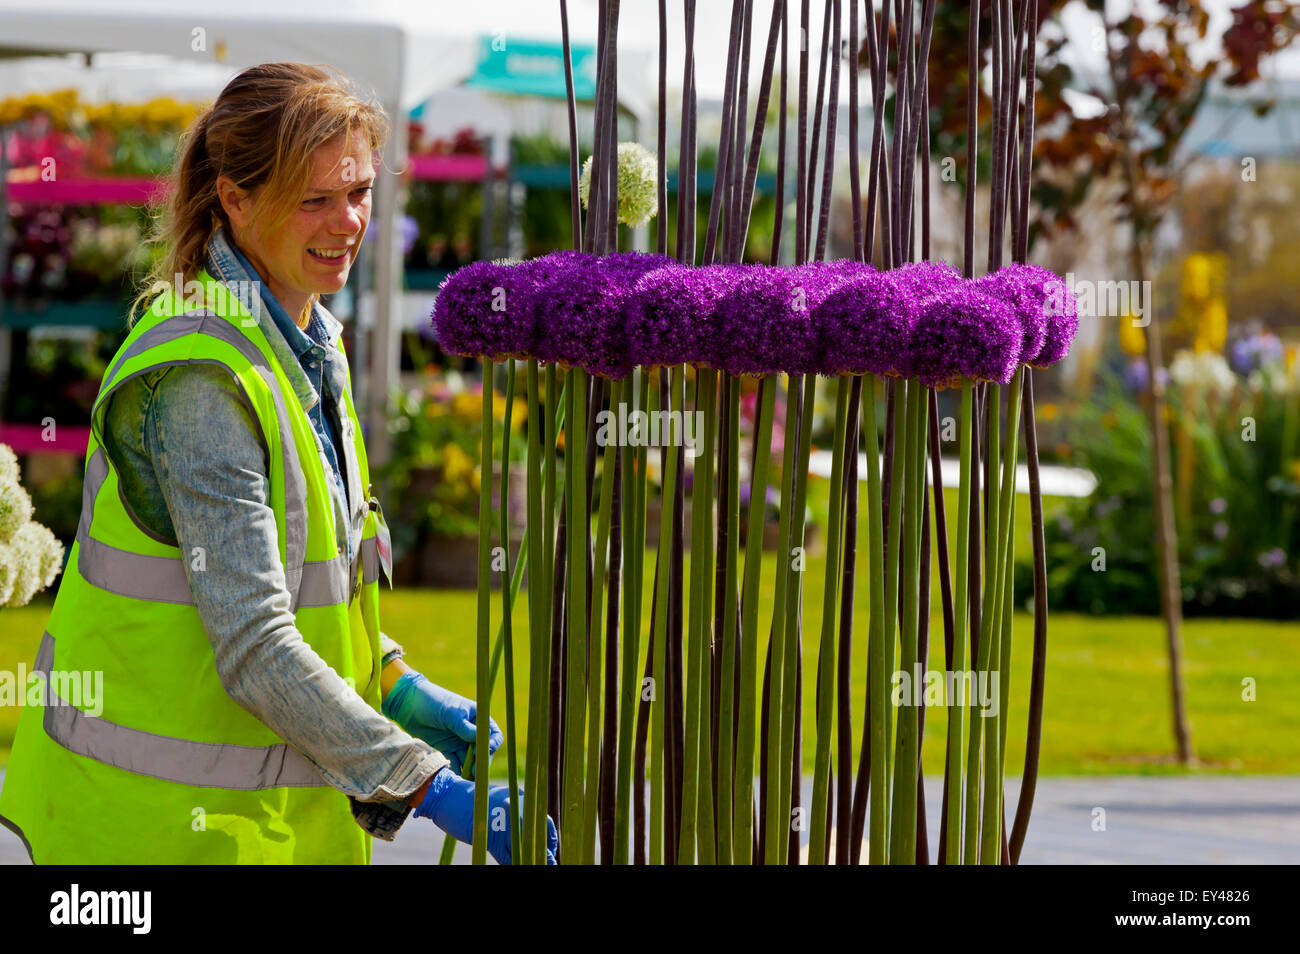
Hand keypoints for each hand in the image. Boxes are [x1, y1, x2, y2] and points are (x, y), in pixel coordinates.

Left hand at [382, 671, 502, 774]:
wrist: (409, 704)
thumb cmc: (435, 702)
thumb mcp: (452, 714)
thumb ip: (466, 728)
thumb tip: (482, 743)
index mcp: (478, 719)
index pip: (493, 736)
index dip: (491, 746)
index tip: (481, 754)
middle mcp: (471, 732)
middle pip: (482, 752)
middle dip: (480, 763)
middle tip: (474, 773)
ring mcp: (459, 741)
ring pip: (469, 760)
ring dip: (468, 770)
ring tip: (464, 780)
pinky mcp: (446, 749)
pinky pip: (454, 763)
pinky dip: (455, 771)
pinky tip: (453, 777)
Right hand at [414, 768, 557, 864]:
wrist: (447, 796)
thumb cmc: (472, 799)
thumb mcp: (498, 800)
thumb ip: (515, 811)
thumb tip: (529, 830)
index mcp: (518, 797)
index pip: (543, 819)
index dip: (550, 836)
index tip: (551, 847)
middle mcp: (514, 807)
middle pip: (537, 833)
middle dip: (545, 848)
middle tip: (550, 859)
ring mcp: (503, 821)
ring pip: (524, 846)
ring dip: (533, 858)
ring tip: (541, 864)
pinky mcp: (490, 835)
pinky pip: (507, 855)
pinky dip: (514, 862)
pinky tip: (519, 864)